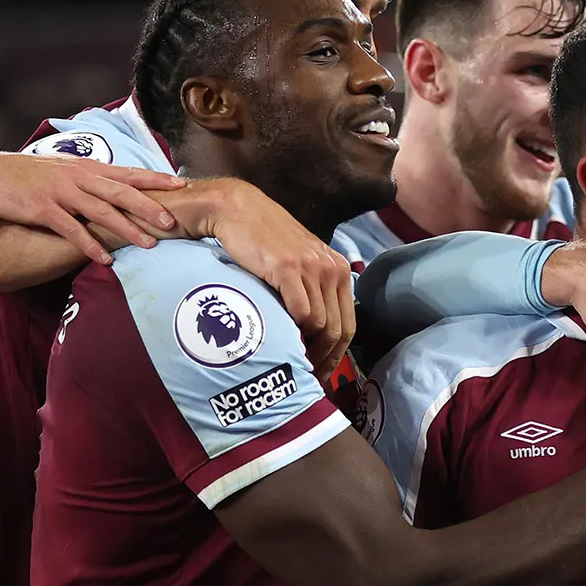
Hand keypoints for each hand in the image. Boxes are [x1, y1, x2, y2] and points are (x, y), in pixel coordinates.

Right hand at [0, 150, 185, 261]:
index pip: (127, 172)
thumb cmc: (29, 177)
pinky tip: (105, 260)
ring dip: (126, 228)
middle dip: (149, 206)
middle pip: (121, 192)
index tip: (181, 183)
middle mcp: (78, 178)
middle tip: (174, 220)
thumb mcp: (64, 172)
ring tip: (149, 244)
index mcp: (86, 168)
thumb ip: (91, 180)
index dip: (155, 178)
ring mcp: (61, 193)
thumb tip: (117, 189)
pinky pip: (71, 229)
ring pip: (100, 211)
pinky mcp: (43, 209)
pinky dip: (89, 245)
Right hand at [170, 178, 355, 378]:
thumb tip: (312, 331)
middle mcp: (331, 268)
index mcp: (337, 269)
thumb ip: (310, 290)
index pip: (348, 323)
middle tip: (306, 376)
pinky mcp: (289, 268)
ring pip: (322, 325)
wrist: (237, 209)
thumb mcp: (297, 264)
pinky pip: (302, 313)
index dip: (337, 354)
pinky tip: (282, 341)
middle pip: (338, 329)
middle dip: (325, 359)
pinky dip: (295, 331)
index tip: (321, 372)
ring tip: (291, 362)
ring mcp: (312, 268)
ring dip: (307, 349)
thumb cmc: (262, 240)